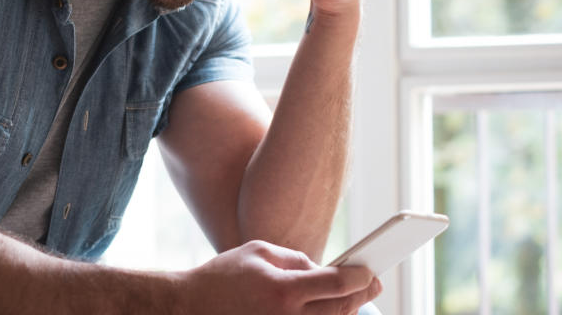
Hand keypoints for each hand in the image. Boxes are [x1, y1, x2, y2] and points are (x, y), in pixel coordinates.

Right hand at [178, 240, 380, 314]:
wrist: (189, 308)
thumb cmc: (223, 276)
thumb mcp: (259, 253)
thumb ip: (296, 260)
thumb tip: (323, 271)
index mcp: (283, 290)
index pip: (337, 284)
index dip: (360, 277)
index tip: (370, 271)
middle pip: (340, 310)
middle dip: (361, 295)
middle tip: (372, 283)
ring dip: (345, 311)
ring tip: (352, 298)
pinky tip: (329, 311)